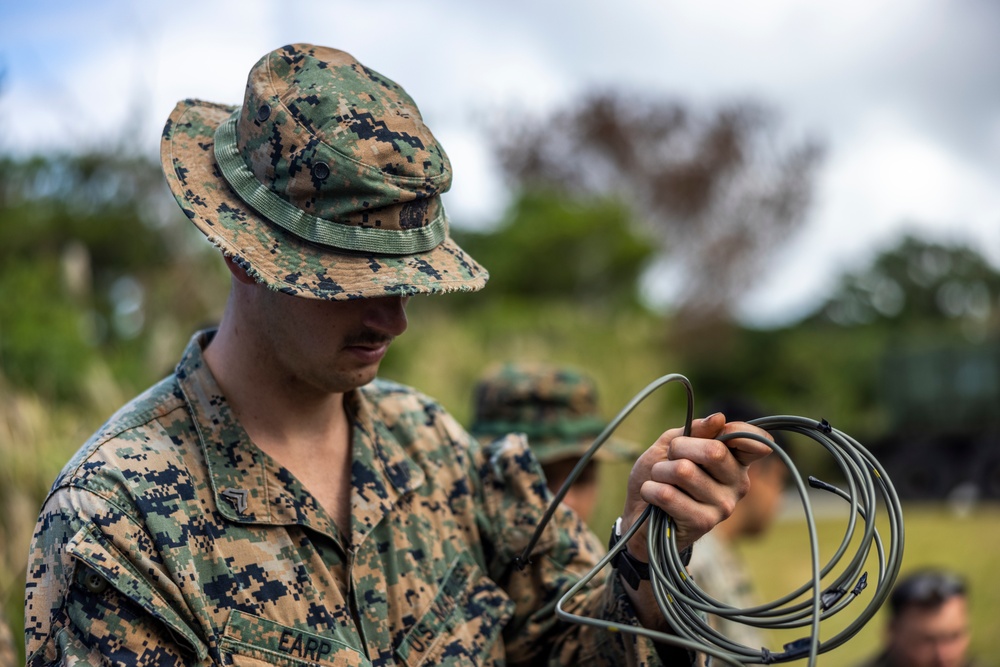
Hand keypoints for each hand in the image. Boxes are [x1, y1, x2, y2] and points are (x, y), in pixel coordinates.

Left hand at [620, 412, 772, 560]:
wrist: (639, 514)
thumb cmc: (659, 476)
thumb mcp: (672, 445)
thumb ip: (696, 431)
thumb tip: (719, 418)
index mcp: (735, 462)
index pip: (756, 442)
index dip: (737, 430)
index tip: (715, 429)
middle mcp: (738, 484)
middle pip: (713, 451)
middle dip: (678, 448)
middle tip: (669, 459)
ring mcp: (723, 506)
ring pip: (684, 471)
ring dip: (659, 471)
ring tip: (659, 481)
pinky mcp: (703, 523)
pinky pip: (668, 494)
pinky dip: (650, 490)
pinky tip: (653, 497)